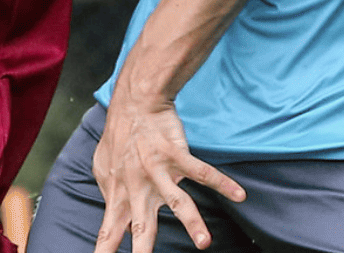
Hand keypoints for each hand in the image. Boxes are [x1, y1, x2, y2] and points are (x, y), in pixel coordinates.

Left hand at [92, 98, 242, 251]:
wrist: (134, 105)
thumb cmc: (118, 139)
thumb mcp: (104, 169)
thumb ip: (110, 196)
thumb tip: (116, 220)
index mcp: (119, 193)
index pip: (110, 230)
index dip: (106, 250)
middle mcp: (137, 186)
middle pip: (142, 224)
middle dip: (143, 248)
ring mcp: (156, 170)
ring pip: (177, 201)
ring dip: (192, 222)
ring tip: (205, 243)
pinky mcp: (175, 154)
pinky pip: (202, 171)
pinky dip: (222, 183)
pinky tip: (239, 195)